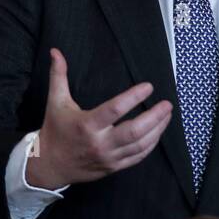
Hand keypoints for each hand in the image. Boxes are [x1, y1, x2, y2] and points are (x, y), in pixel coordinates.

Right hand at [25, 48, 172, 189]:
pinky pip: (138, 157)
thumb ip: (58, 75)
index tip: (149, 86)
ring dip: (158, 130)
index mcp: (87, 124)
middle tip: (167, 104)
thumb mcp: (55, 101)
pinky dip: (151, 144)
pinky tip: (158, 132)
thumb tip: (55, 51)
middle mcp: (100, 143)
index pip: (115, 109)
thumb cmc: (55, 130)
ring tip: (167, 115)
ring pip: (140, 145)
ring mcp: (109, 157)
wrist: (50, 165)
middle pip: (134, 132)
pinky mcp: (114, 167)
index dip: (134, 97)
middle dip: (155, 117)